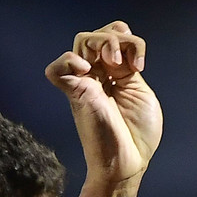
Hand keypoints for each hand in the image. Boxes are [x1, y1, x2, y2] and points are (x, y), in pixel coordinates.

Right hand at [45, 21, 160, 187]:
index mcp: (115, 74)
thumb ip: (129, 66)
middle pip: (98, 34)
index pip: (115, 35)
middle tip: (125, 65)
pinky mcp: (74, 95)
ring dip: (102, 42)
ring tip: (113, 64)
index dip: (129, 40)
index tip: (139, 66)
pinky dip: (68, 61)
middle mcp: (98, 76)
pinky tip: (86, 70)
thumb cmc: (136, 135)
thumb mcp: (140, 91)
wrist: (127, 162)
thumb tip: (118, 45)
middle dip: (116, 39)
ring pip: (82, 41)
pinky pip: (56, 70)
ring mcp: (85, 84)